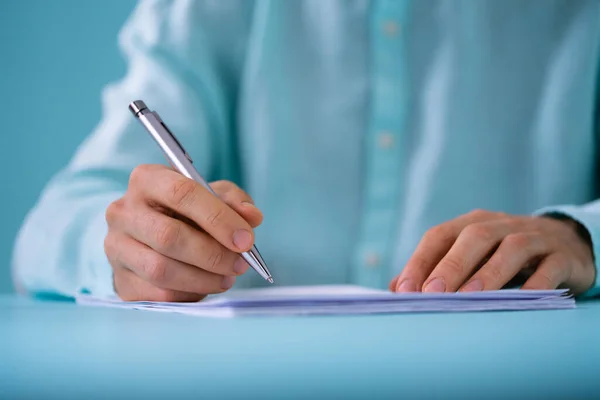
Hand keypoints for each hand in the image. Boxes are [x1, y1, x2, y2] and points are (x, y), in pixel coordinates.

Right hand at [104, 164, 262, 301]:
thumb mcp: (213, 196)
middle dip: (213, 254)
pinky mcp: (119, 279)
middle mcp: (123, 211)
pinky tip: (204, 286)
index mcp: (147, 179)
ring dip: (203, 278)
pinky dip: (189, 293)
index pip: (182, 193)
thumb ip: (235, 202)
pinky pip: (157, 293)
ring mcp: (116, 247)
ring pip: (161, 269)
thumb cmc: (187, 211)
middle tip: (241, 264)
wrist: (153, 237)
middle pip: (169, 236)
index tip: (246, 239)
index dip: (218, 218)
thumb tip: (251, 217)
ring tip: (227, 277)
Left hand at [390, 209, 595, 294]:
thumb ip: (435, 270)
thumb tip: (397, 288)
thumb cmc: (503, 256)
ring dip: (489, 272)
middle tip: (433, 293)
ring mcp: (535, 237)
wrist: (567, 244)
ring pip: (512, 247)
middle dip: (450, 265)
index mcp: (471, 223)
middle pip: (474, 236)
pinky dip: (537, 284)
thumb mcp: (470, 258)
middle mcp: (501, 225)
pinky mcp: (562, 256)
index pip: (440, 236)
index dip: (420, 261)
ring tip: (470, 297)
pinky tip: (521, 301)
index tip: (404, 289)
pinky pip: (550, 267)